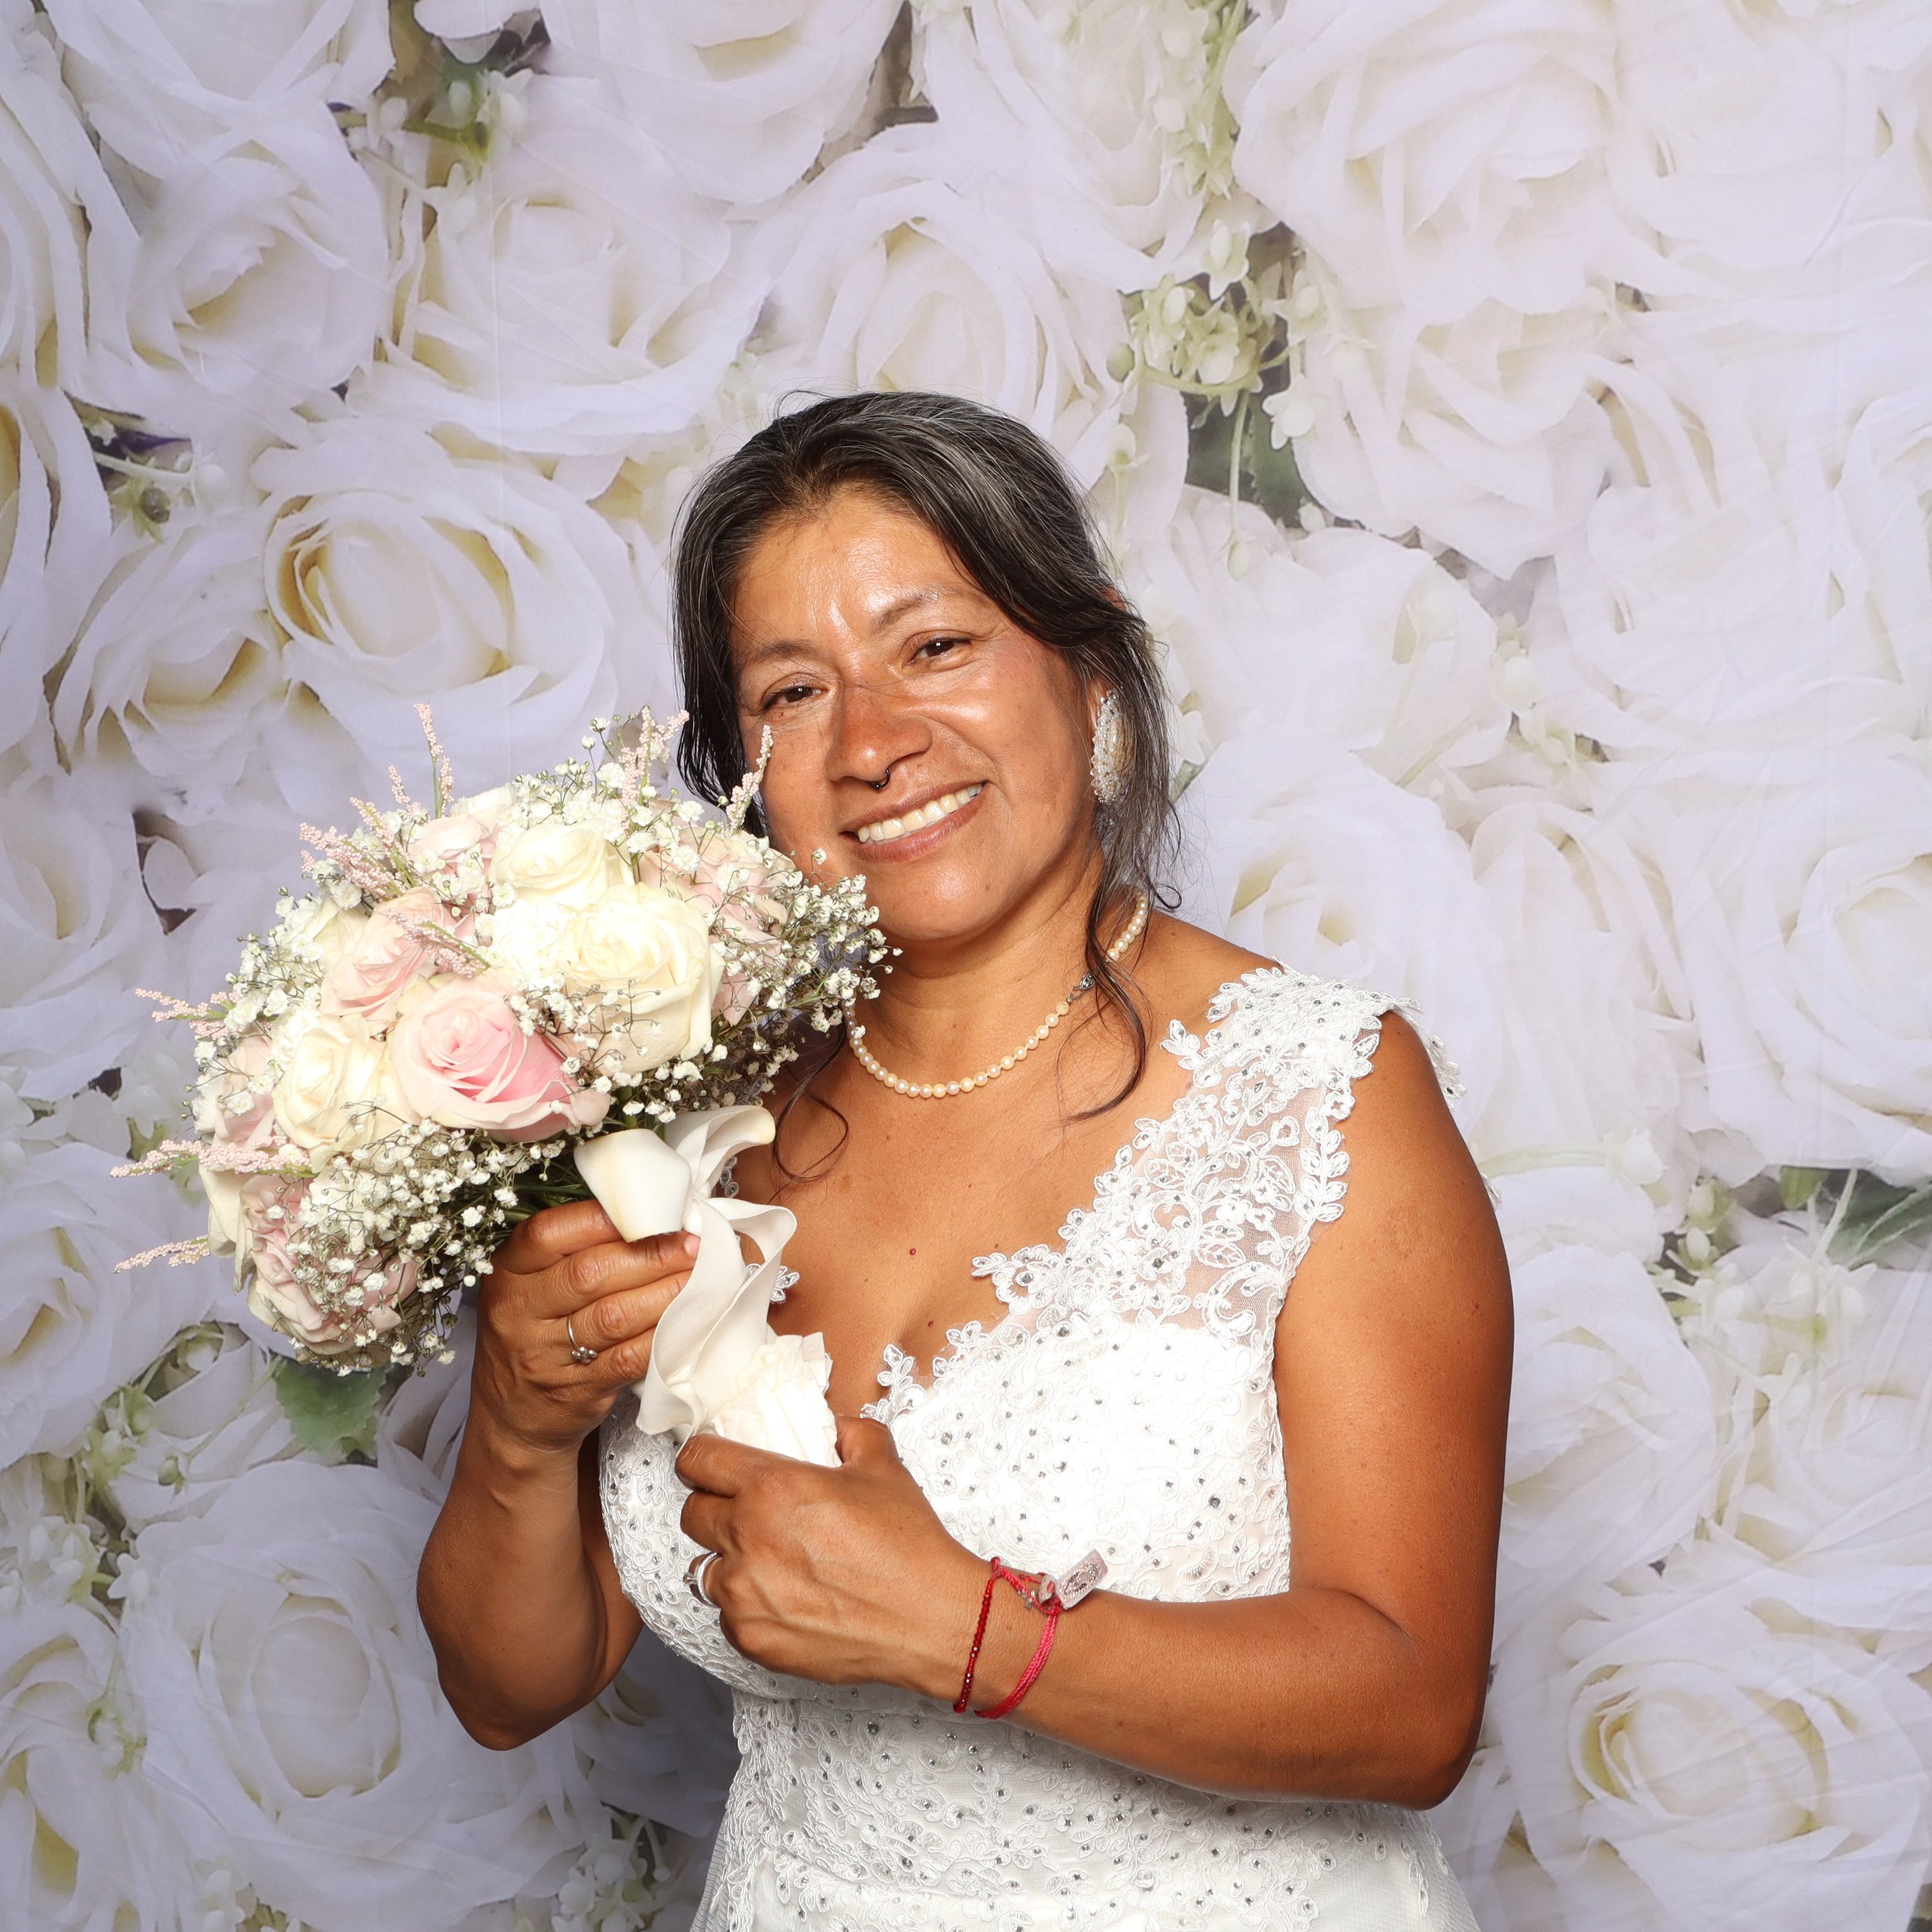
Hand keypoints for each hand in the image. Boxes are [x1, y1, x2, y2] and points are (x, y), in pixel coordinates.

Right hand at [469, 1201, 698, 1463]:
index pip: (549, 1232)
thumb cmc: (533, 1333)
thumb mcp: (531, 1285)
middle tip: (691, 1242)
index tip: (651, 1209)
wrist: (513, 1418)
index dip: (604, 1218)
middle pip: (590, 1273)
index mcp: (507, 1272)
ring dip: (664, 1291)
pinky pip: (628, 1357)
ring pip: (614, 1315)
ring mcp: (545, 1355)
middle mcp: (518, 1311)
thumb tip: (644, 1212)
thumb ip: (571, 1250)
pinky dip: (661, 1334)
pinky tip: (685, 1317)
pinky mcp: (577, 1390)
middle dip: (650, 1253)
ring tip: (697, 1274)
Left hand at [675, 1417, 982, 1695]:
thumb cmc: (907, 1544)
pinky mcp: (751, 1638)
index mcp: (771, 1487)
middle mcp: (747, 1538)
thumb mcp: (882, 1465)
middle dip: (714, 1506)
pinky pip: (727, 1614)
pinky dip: (747, 1604)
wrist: (929, 1618)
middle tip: (745, 1512)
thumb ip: (849, 1432)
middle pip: (692, 1513)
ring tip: (767, 1562)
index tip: (711, 1464)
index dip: (703, 1458)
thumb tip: (831, 1427)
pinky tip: (786, 1598)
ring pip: (704, 1567)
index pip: (698, 1460)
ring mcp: (744, 1594)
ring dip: (728, 1559)